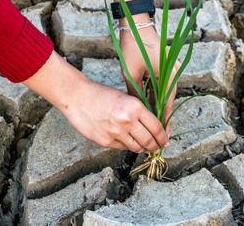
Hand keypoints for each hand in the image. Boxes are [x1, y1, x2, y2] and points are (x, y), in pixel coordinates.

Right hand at [23, 51, 169, 152]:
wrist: (77, 97)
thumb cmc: (102, 95)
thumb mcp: (126, 98)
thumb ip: (139, 113)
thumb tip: (153, 129)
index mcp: (135, 107)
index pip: (156, 127)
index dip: (163, 137)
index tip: (165, 141)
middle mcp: (127, 120)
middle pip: (149, 141)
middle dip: (155, 146)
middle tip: (157, 148)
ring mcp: (116, 132)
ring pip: (136, 147)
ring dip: (142, 148)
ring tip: (144, 147)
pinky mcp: (106, 141)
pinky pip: (122, 148)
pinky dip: (126, 146)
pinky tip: (126, 141)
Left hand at [120, 25, 179, 135]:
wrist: (136, 24)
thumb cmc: (134, 46)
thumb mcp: (131, 73)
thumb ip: (135, 93)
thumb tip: (136, 112)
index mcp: (169, 76)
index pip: (167, 105)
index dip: (164, 122)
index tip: (163, 136)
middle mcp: (173, 73)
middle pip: (167, 100)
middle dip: (161, 116)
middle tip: (158, 134)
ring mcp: (170, 69)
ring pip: (163, 92)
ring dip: (157, 106)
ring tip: (152, 123)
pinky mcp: (164, 65)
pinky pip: (160, 84)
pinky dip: (154, 94)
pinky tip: (148, 106)